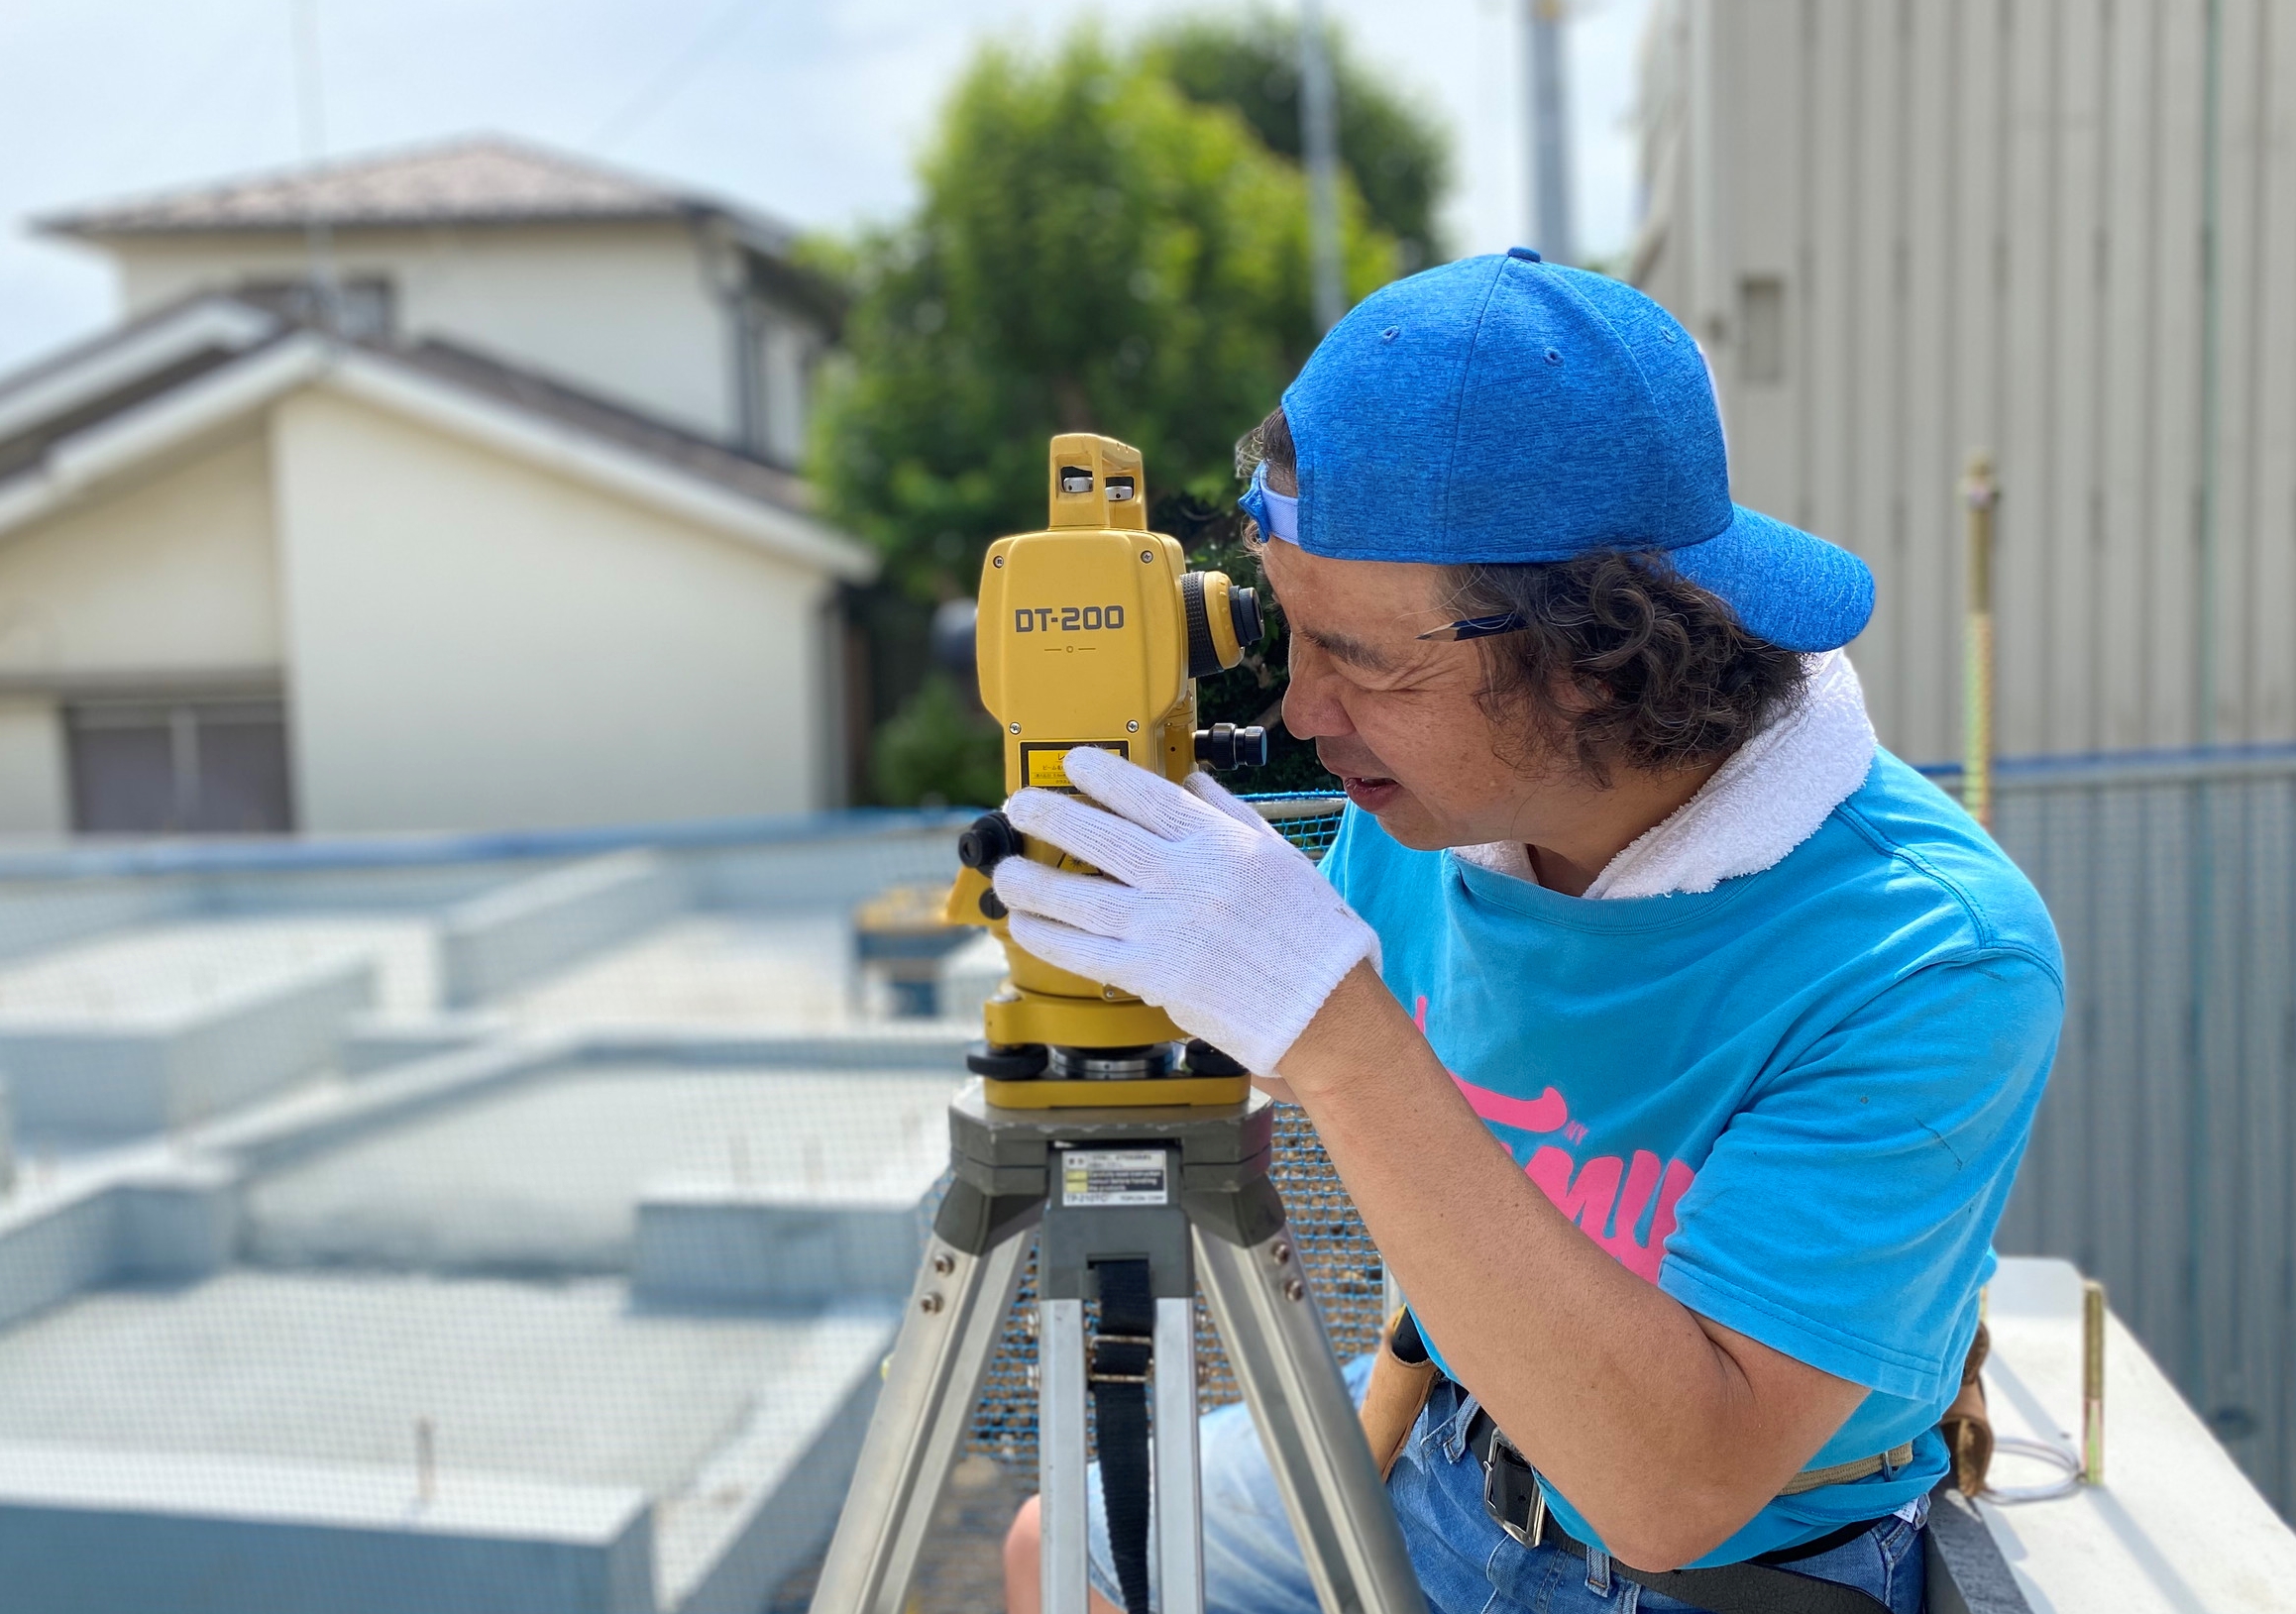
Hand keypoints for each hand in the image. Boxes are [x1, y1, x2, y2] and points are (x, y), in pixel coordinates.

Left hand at [992, 746, 1378, 1075]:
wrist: (1323, 1006)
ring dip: (1032, 881)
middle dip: (1049, 816)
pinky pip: (1085, 952)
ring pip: (1079, 896)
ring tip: (1006, 870)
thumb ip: (1230, 815)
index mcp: (1217, 844)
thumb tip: (1192, 784)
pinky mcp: (1153, 975)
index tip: (1074, 762)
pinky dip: (1048, 937)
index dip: (1101, 774)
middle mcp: (1184, 879)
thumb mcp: (1278, 856)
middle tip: (1018, 805)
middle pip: (1099, 838)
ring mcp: (1164, 927)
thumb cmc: (1311, 933)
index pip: (1144, 795)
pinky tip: (1025, 924)